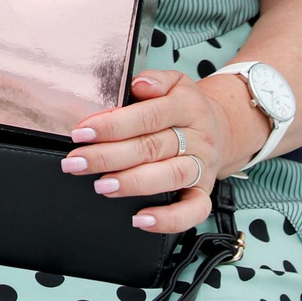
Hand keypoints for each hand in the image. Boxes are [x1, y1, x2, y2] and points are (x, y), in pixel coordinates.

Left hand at [64, 70, 264, 234]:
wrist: (224, 128)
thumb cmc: (183, 106)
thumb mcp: (174, 82)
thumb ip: (154, 80)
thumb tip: (139, 84)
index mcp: (186, 107)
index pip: (147, 116)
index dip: (112, 125)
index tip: (81, 133)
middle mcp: (197, 138)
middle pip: (151, 148)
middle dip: (108, 157)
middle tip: (76, 162)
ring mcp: (202, 166)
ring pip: (170, 176)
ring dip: (132, 183)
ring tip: (101, 186)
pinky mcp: (205, 191)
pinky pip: (194, 210)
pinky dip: (169, 219)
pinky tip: (140, 220)